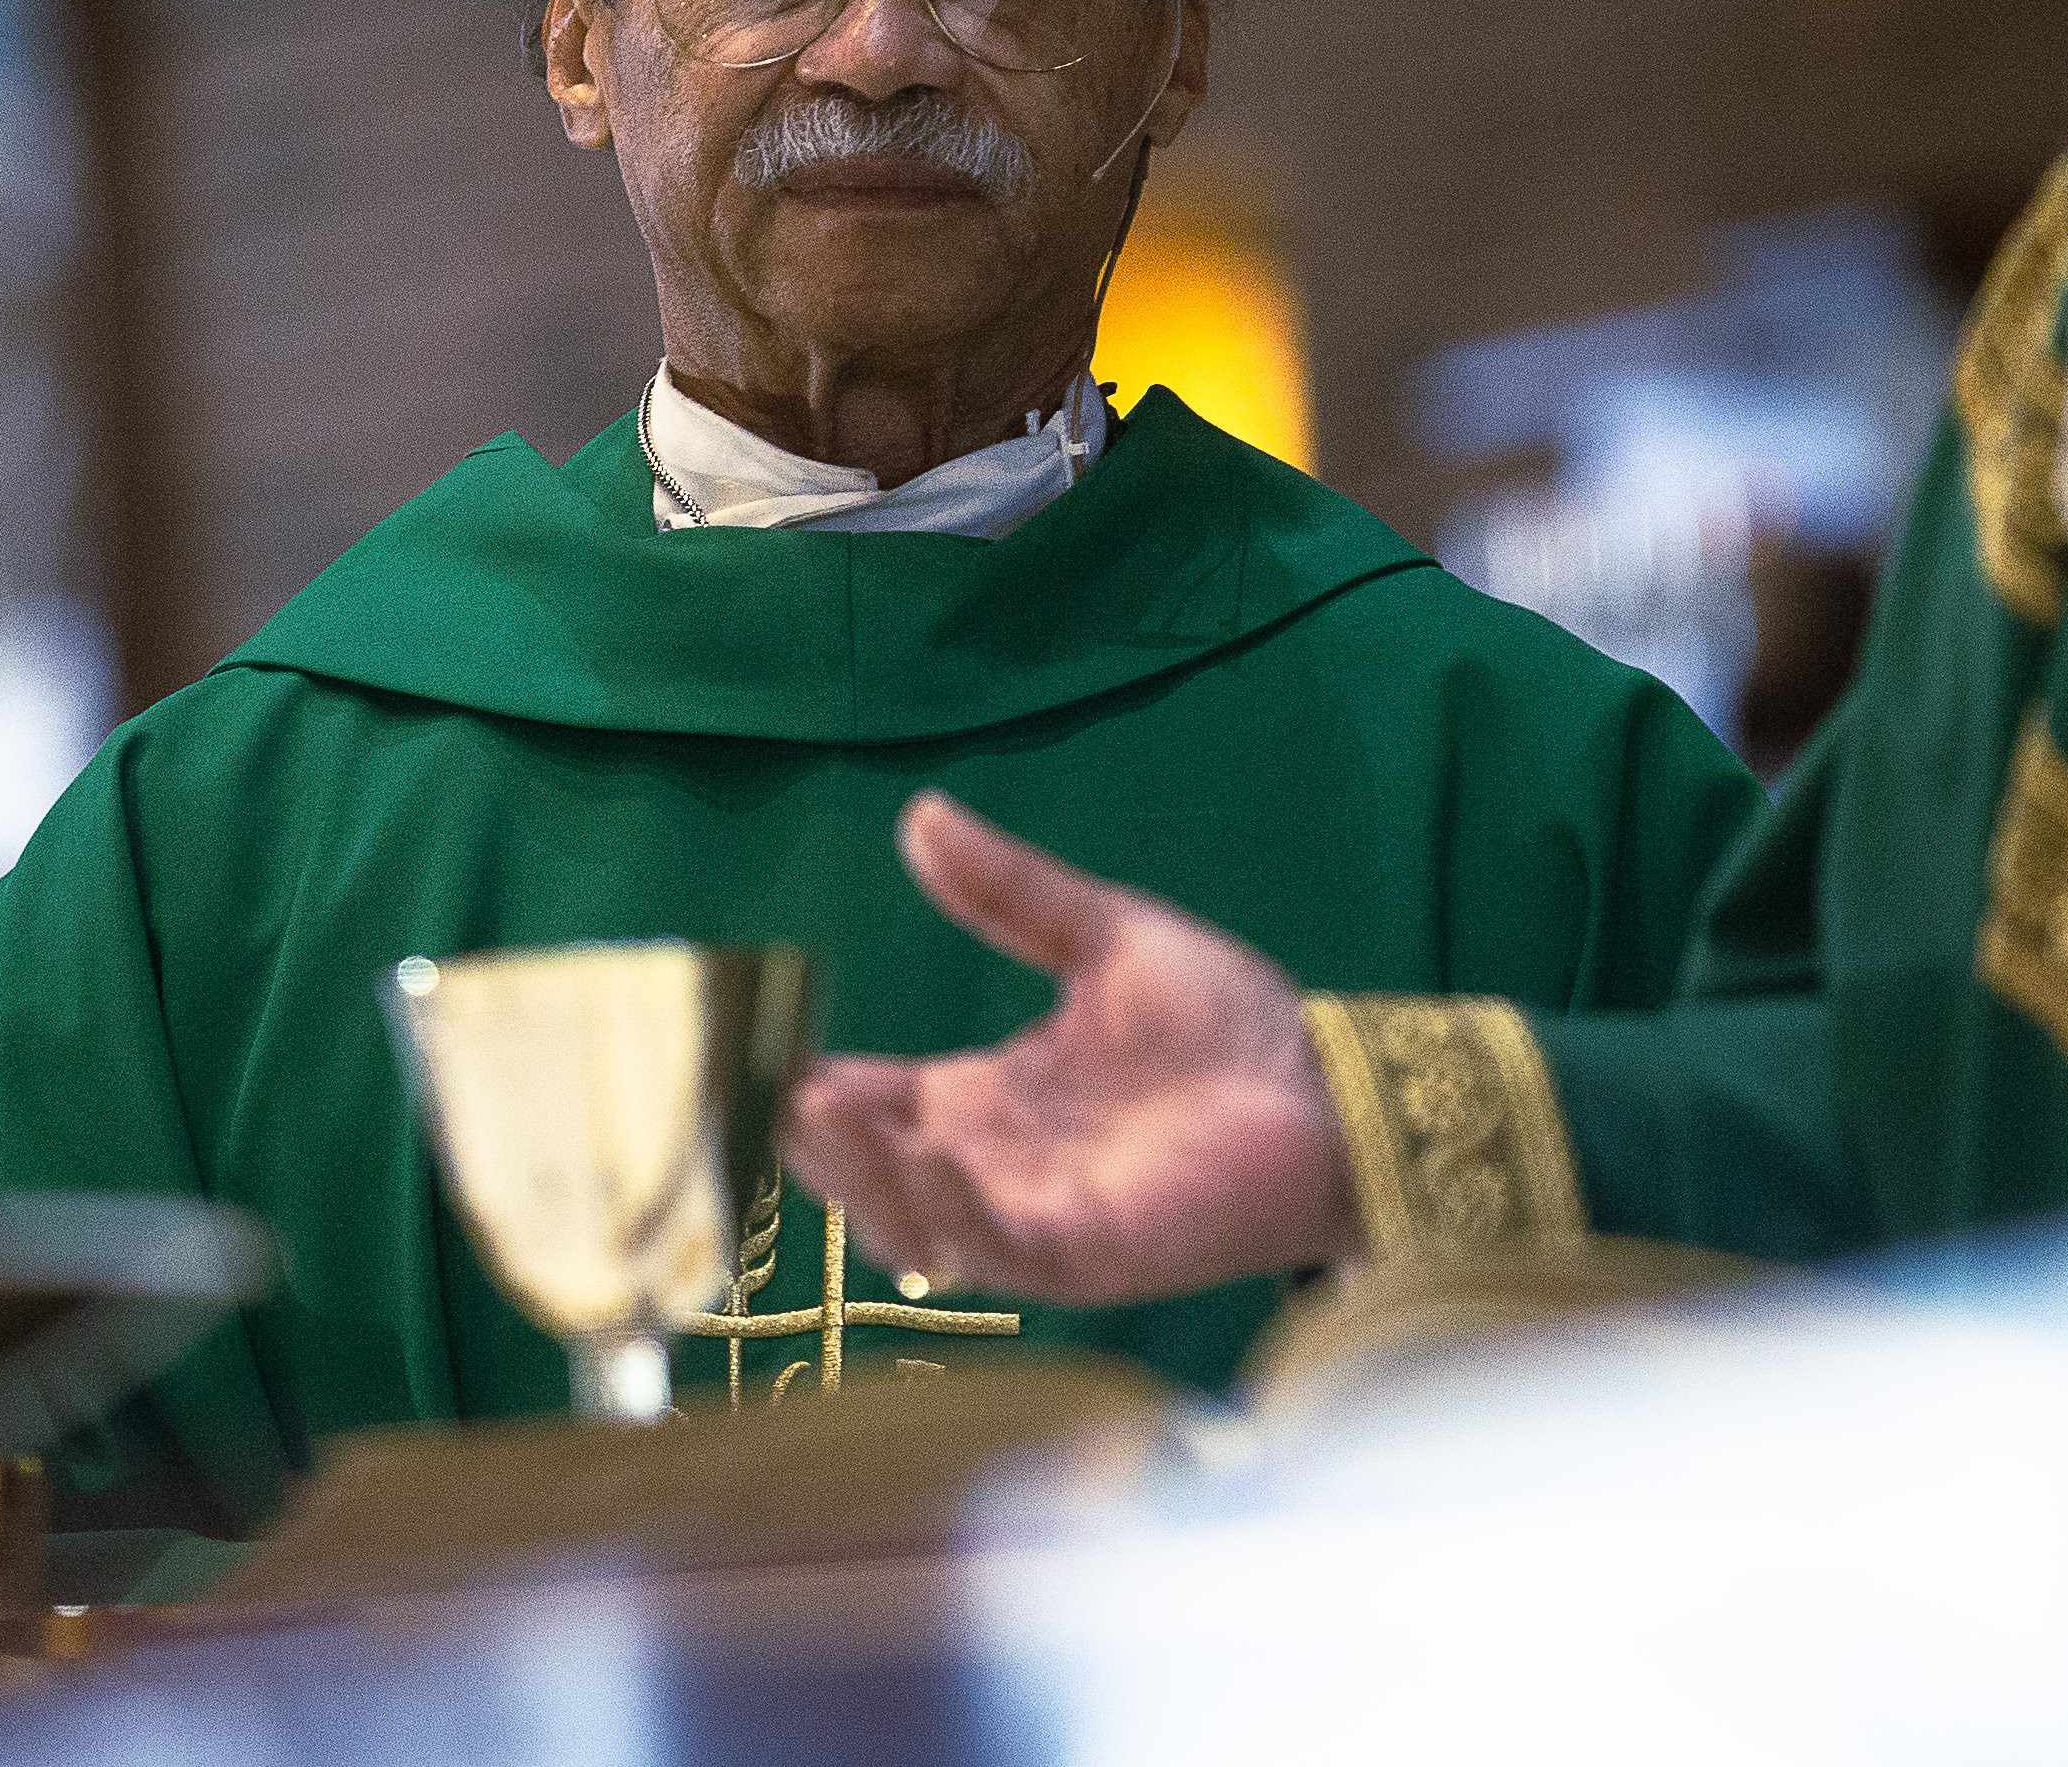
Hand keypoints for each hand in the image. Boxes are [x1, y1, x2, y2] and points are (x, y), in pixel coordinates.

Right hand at [782, 793, 1355, 1305]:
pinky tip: (917, 1150)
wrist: (1328, 1085)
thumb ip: (1010, 892)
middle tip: (749, 1082)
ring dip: (854, 1172)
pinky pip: (992, 1244)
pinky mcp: (1086, 1252)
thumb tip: (920, 815)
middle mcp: (991, 1166)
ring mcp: (1031, 1217)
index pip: (866, 1099)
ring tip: (806, 1107)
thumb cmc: (1227, 1023)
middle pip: (866, 1169)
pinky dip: (944, 1207)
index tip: (738, 1036)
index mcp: (984, 1099)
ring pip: (908, 1218)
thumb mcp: (1105, 936)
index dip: (800, 1077)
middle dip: (803, 1136)